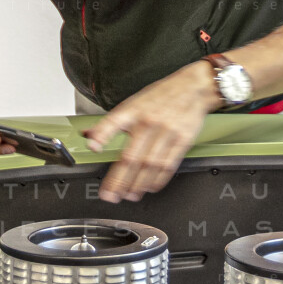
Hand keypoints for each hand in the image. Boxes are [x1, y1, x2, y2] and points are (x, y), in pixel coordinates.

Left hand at [83, 64, 218, 201]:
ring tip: (128, 196)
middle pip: (131, 155)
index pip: (114, 121)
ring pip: (149, 165)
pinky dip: (158, 180)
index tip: (93, 147)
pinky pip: (168, 164)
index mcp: (134, 110)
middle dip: (118, 179)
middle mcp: (148, 121)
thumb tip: (88, 135)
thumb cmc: (162, 96)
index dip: (102, 134)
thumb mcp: (135, 103)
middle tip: (109, 194)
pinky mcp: (182, 140)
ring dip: (137, 184)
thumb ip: (113, 122)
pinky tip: (149, 187)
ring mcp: (166, 132)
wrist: (194, 87)